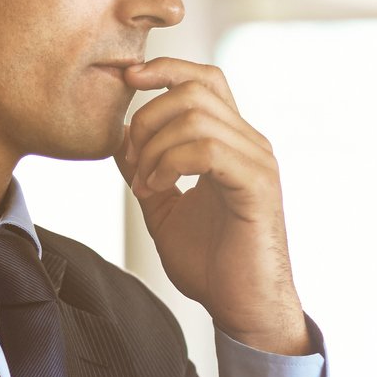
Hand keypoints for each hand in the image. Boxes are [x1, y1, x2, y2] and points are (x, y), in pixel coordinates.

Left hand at [116, 58, 308, 355]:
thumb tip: (119, 139)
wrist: (241, 307)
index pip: (204, 79)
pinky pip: (207, 149)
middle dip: (148, 117)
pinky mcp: (256, 185)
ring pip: (197, 116)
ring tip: (144, 184)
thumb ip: (145, 170)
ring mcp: (256, 161)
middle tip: (132, 161)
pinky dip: (170, 163)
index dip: (165, 69)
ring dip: (155, 147)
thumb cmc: (211, 263)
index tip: (127, 80)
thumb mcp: (163, 208)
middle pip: (195, 89)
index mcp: (230, 142)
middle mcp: (249, 143)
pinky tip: (158, 189)